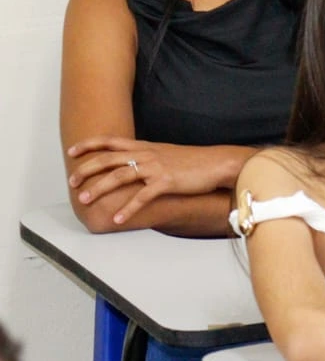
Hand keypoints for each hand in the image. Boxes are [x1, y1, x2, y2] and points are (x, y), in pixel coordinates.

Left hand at [66, 137, 235, 224]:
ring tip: (85, 201)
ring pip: (119, 176)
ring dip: (99, 189)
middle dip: (86, 171)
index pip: (110, 141)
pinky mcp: (166, 182)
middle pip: (108, 159)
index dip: (89, 145)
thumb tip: (132, 165)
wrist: (217, 163)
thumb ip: (147, 157)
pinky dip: (128, 209)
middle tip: (72, 183)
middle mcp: (146, 154)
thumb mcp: (166, 153)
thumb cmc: (194, 161)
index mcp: (144, 146)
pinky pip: (142, 197)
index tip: (72, 152)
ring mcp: (155, 168)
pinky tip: (118, 219)